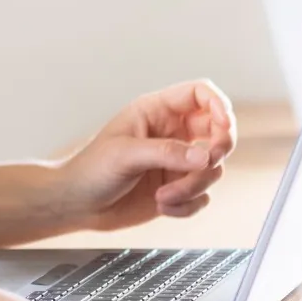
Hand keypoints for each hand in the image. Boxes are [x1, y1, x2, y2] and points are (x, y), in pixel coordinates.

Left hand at [60, 80, 235, 231]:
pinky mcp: (178, 188)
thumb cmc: (90, 170)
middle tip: (203, 165)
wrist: (77, 205)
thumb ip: (166, 152)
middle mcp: (172, 134)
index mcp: (156, 111)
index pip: (199, 94)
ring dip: (193, 186)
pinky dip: (188, 205)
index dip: (218, 105)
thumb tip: (204, 157)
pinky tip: (162, 206)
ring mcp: (177, 162)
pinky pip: (203, 195)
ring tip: (163, 196)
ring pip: (212, 168)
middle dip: (217, 150)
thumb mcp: (125, 154)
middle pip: (218, 131)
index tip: (224, 126)